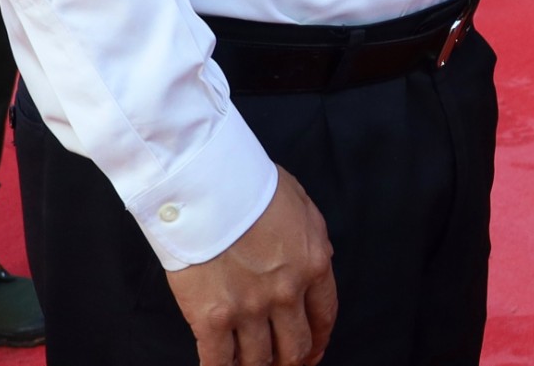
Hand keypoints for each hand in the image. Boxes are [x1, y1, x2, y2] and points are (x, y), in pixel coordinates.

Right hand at [166, 167, 337, 365]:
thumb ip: (312, 241)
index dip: (319, 340)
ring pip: (260, 360)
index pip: (324, 316)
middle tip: (281, 362)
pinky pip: (218, 362)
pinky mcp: (212, 320)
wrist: (208, 186)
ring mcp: (250, 309)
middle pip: (295, 346)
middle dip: (290, 359)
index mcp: (313, 264)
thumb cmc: (252, 186)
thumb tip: (317, 265)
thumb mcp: (302, 207)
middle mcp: (287, 293)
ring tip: (249, 364)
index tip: (313, 352)